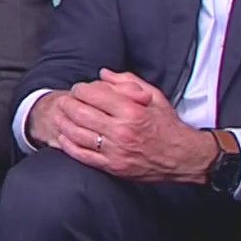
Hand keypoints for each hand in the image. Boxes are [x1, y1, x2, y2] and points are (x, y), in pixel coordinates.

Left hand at [52, 70, 216, 182]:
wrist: (182, 156)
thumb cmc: (167, 125)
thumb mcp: (154, 96)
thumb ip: (127, 82)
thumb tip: (103, 74)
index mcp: (131, 111)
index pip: (94, 95)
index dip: (80, 89)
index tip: (78, 88)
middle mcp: (122, 131)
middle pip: (81, 113)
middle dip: (67, 104)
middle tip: (64, 100)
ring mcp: (116, 151)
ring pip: (77, 134)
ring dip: (63, 123)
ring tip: (58, 115)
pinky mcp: (113, 166)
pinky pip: (83, 156)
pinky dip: (69, 146)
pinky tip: (63, 137)